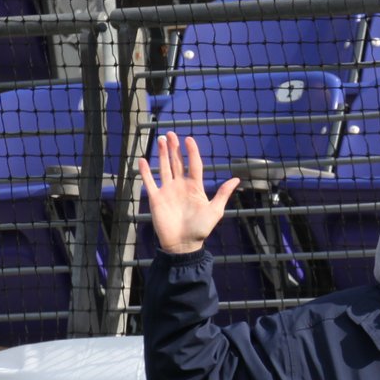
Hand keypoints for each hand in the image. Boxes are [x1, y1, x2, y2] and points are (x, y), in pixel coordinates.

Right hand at [139, 131, 238, 254]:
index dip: (192, 152)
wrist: (183, 244)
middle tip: (171, 134)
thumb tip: (237, 179)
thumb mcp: (215, 211)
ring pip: (164, 168)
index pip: (194, 165)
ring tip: (161, 140)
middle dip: (174, 149)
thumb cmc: (201, 229)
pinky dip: (145, 172)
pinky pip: (149, 182)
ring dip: (162, 155)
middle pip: (177, 163)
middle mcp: (180, 186)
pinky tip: (143, 160)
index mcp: (195, 187)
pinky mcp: (156, 199)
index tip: (189, 139)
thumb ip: (223, 194)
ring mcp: (167, 191)